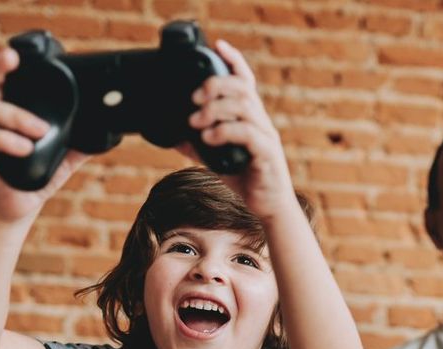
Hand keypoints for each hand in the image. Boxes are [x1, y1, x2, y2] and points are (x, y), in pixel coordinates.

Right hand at [0, 47, 87, 222]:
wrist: (17, 207)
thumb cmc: (35, 179)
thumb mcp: (62, 160)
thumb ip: (78, 146)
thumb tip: (106, 137)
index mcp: (10, 115)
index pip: (2, 82)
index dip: (2, 64)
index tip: (16, 54)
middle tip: (12, 61)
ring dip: (17, 117)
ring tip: (40, 132)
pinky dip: (8, 141)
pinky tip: (25, 148)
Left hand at [182, 39, 299, 221]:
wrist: (269, 208)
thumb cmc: (248, 180)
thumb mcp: (217, 160)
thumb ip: (199, 146)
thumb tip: (173, 137)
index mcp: (251, 118)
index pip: (246, 81)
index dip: (234, 61)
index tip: (218, 46)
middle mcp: (261, 122)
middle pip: (242, 88)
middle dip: (215, 86)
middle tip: (193, 98)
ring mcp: (266, 137)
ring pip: (245, 107)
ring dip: (215, 110)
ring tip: (195, 121)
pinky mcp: (267, 154)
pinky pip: (247, 134)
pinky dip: (225, 131)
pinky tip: (209, 138)